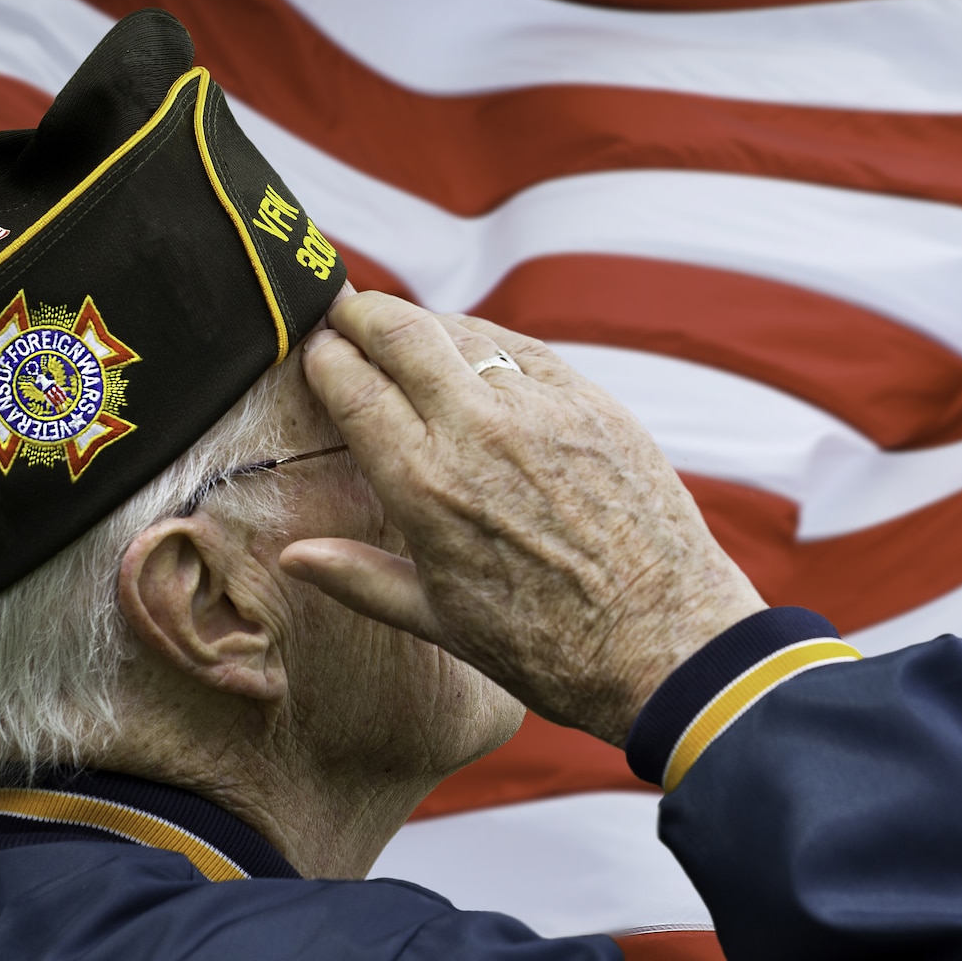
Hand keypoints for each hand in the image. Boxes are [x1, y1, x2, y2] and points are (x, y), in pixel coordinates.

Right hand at [278, 293, 764, 745]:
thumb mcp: (441, 621)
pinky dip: (491, 344)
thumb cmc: (550, 647)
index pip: (351, 382)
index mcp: (425, 484)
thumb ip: (360, 578)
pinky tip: (479, 355)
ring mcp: (544, 410)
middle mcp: (480, 431)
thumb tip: (294, 555)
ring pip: (466, 331)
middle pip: (401, 331)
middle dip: (363, 314)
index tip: (315, 351)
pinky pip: (528, 350)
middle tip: (347, 313)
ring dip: (428, 326)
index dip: (323, 356)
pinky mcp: (596, 404)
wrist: (667, 642)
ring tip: (408, 336)